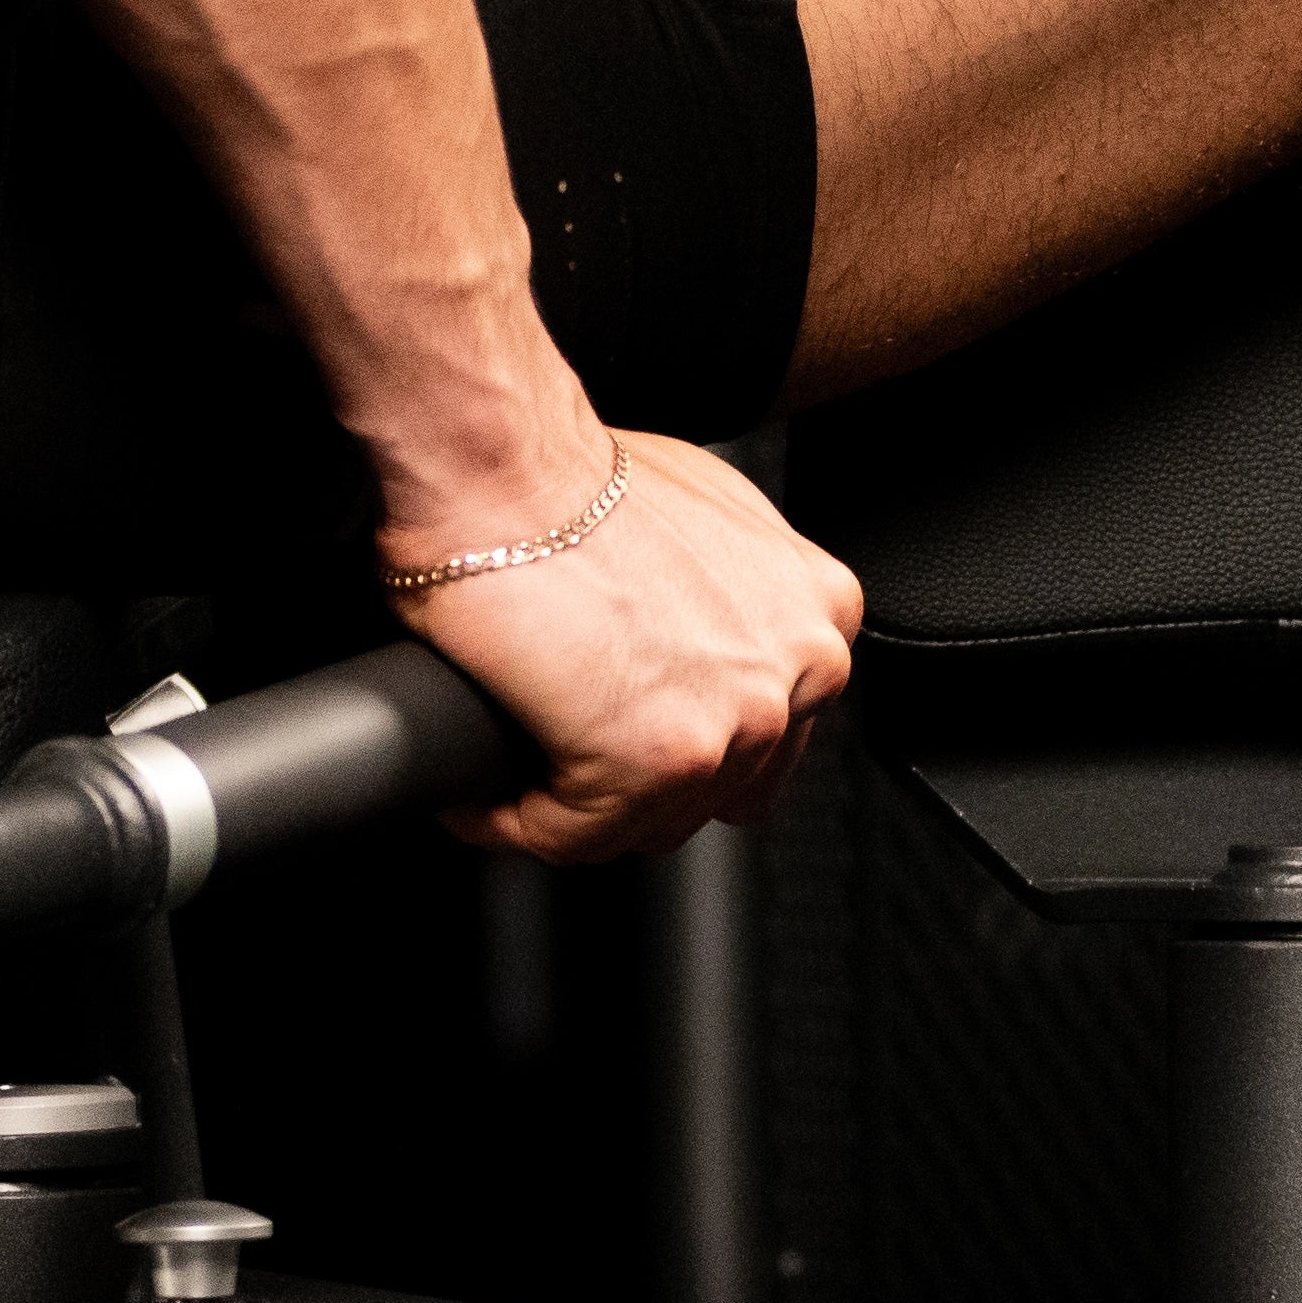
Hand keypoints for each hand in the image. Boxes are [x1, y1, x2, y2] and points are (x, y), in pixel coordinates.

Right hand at [386, 432, 862, 862]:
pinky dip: (514, 824)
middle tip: (559, 755)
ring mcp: (736, 724)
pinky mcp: (657, 763)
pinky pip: (573, 835)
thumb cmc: (571, 474)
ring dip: (571, 809)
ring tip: (512, 779)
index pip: (764, 728)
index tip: (614, 732)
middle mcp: (799, 672)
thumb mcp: (705, 517)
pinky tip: (480, 799)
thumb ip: (732, 590)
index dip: (679, 735)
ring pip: (647, 822)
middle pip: (716, 788)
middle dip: (632, 781)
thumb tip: (689, 634)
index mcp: (820, 613)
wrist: (505, 467)